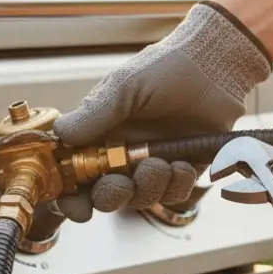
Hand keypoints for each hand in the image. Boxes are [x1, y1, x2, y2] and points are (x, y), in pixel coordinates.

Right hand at [52, 2, 272, 221]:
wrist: (214, 67)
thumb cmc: (165, 68)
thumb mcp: (124, 87)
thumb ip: (93, 114)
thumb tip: (59, 135)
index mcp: (100, 134)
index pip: (76, 173)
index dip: (72, 196)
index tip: (77, 206)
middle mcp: (122, 154)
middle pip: (106, 196)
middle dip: (112, 196)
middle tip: (123, 182)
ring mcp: (152, 164)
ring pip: (141, 198)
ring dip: (149, 187)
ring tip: (162, 163)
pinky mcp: (182, 169)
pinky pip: (174, 194)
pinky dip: (177, 184)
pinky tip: (183, 164)